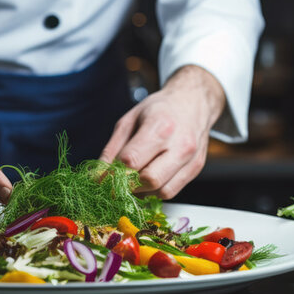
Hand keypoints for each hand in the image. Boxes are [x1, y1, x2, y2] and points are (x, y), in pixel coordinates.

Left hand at [100, 65, 225, 198]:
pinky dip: (155, 191)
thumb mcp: (129, 121)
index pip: (132, 160)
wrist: (193, 102)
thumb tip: (98, 177)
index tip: (105, 176)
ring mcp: (191, 159)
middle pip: (149, 180)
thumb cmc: (158, 110)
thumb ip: (111, 151)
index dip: (114, 173)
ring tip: (134, 178)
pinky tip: (148, 179)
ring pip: (161, 191)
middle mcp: (180, 144)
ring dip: (142, 190)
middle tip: (119, 180)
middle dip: (129, 184)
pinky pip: (171, 191)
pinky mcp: (196, 169)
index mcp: (160, 127)